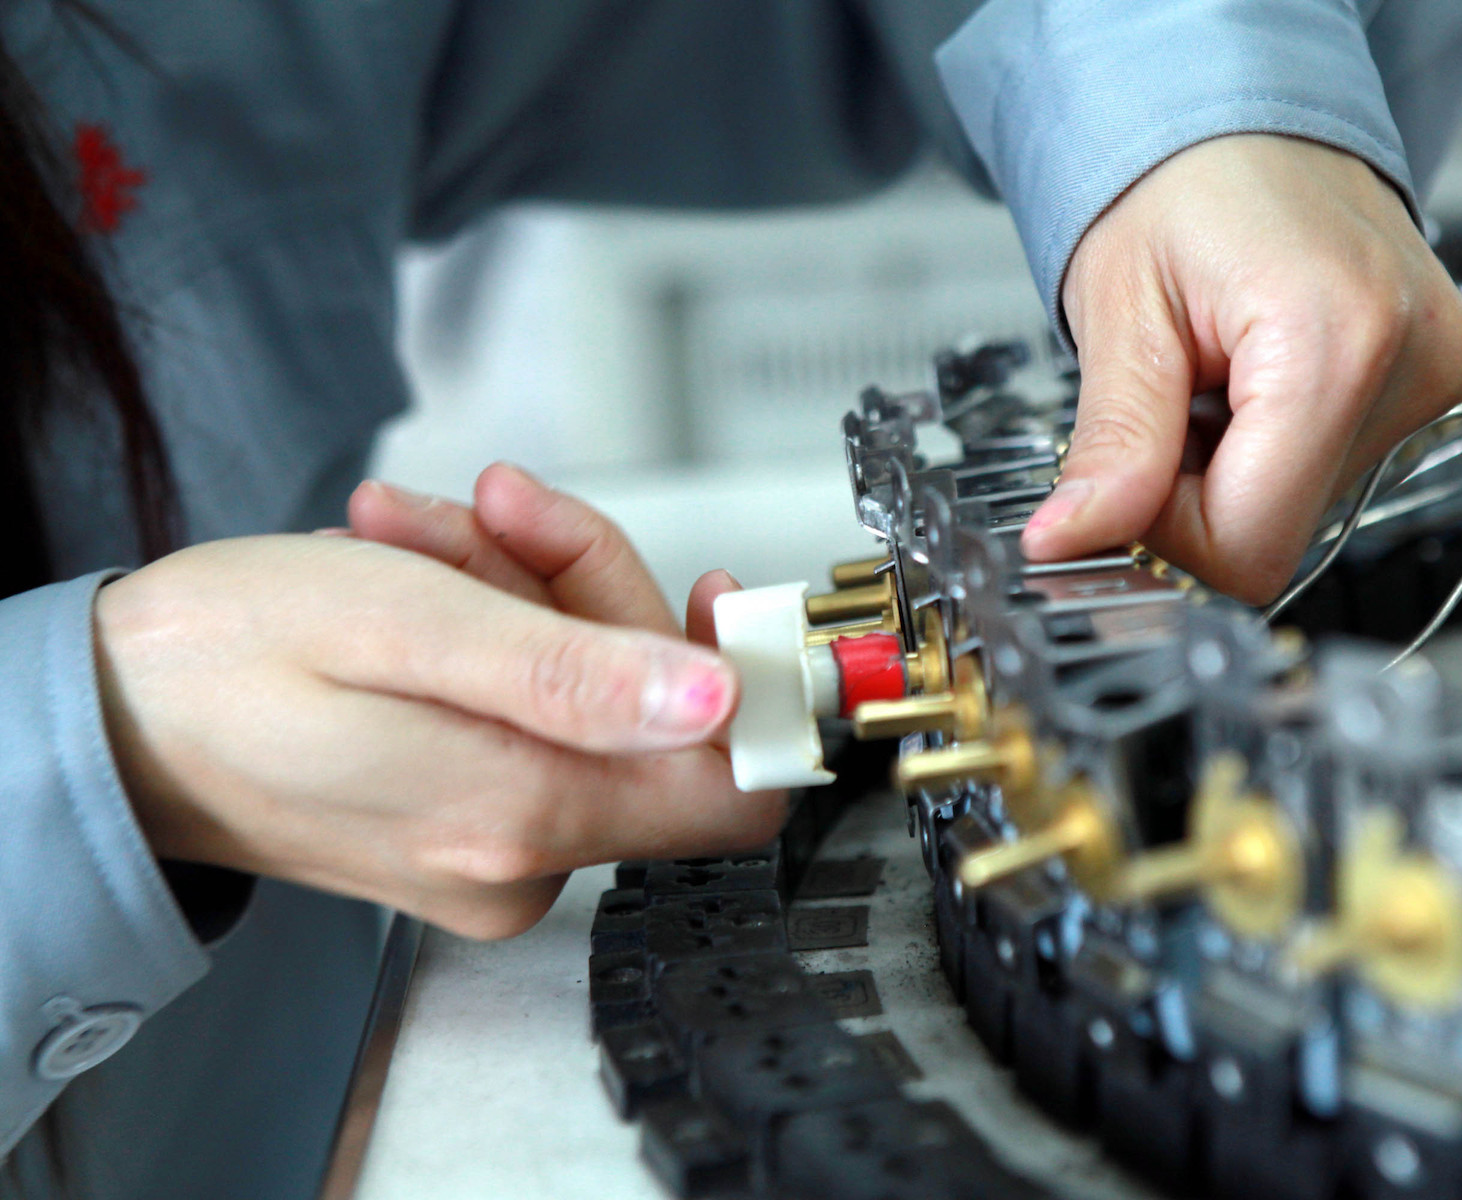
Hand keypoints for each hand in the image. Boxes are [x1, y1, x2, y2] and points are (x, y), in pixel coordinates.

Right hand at [97, 489, 781, 938]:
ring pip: (588, 696)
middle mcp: (521, 855)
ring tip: (413, 537)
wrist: (104, 716)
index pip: (735, 791)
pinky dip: (490, 631)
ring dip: (520, 590)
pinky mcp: (462, 826)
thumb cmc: (224, 659)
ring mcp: (491, 848)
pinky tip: (414, 579)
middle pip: (657, 714)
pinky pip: (531, 713)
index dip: (750, 687)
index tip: (715, 595)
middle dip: (583, 586)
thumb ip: (575, 676)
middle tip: (488, 512)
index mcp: (524, 813)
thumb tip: (718, 702)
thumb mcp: (408, 623)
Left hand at [1030, 134, 1461, 602]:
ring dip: (1234, 464)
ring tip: (1214, 372)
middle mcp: (1411, 360)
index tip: (1127, 477)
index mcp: (1336, 340)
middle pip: (1277, 530)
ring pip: (1303, 504)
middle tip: (1170, 399)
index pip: (1249, 547)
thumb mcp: (1120, 312)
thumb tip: (1069, 543)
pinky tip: (1255, 372)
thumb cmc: (1182, 180)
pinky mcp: (1441, 373)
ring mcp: (1438, 369)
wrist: (1248, 113)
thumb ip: (1110, 445)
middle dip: (1197, 492)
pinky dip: (1275, 440)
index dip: (1170, 535)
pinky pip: (1336, 465)